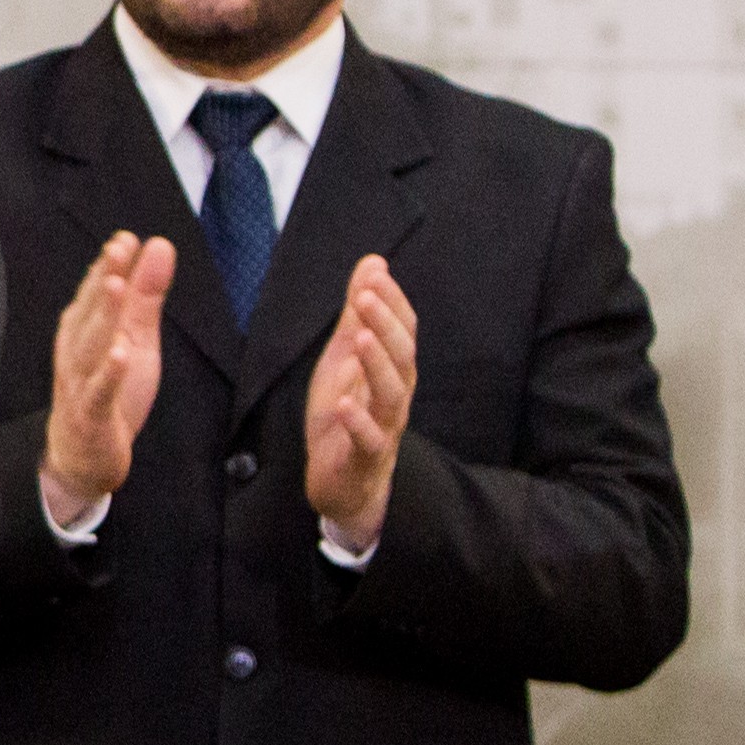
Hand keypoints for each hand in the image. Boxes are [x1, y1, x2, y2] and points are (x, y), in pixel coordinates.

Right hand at [40, 231, 174, 525]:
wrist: (83, 454)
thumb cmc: (107, 389)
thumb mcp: (134, 337)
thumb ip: (145, 293)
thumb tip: (158, 245)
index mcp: (84, 328)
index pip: (95, 291)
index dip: (109, 265)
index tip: (126, 238)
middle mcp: (75, 351)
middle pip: (90, 312)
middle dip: (103, 280)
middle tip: (118, 249)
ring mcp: (80, 382)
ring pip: (90, 346)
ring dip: (102, 316)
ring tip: (116, 287)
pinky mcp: (91, 414)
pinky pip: (98, 391)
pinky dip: (108, 372)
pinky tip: (120, 353)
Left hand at [304, 253, 416, 546]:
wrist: (342, 481)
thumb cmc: (346, 413)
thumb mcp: (345, 357)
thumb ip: (358, 315)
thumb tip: (373, 263)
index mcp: (393, 369)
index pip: (401, 330)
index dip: (390, 302)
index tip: (374, 273)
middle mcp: (396, 395)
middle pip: (402, 356)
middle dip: (385, 324)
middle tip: (365, 296)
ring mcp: (384, 427)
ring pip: (391, 395)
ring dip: (377, 365)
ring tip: (359, 339)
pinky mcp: (364, 458)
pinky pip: (369, 440)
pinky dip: (357, 422)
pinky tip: (344, 405)